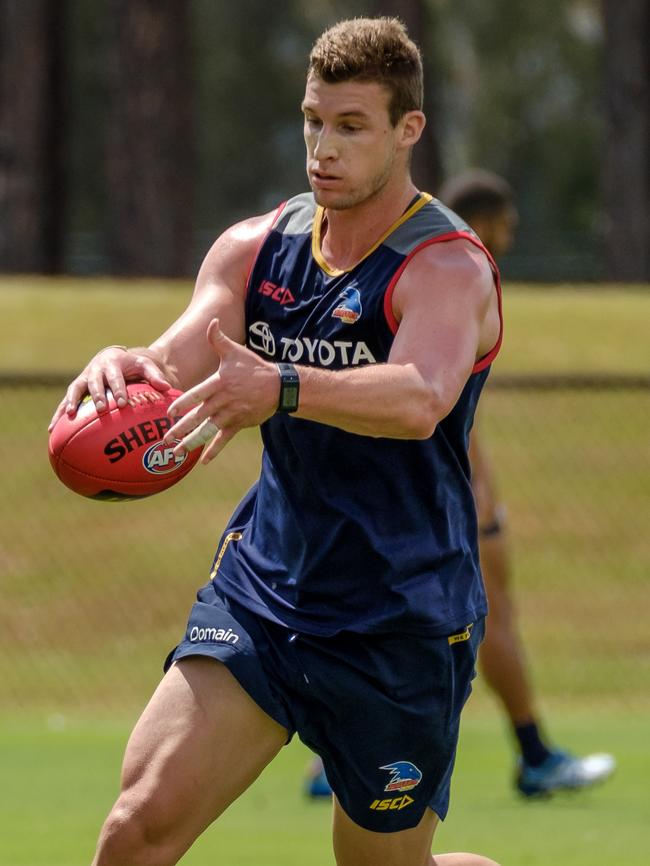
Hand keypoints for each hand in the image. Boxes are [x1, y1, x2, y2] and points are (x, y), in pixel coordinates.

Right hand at [48, 346, 171, 430]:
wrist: (116, 357)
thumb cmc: (134, 365)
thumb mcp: (146, 365)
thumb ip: (155, 375)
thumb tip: (167, 387)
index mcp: (112, 363)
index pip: (116, 377)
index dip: (118, 389)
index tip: (123, 402)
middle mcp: (95, 370)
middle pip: (94, 383)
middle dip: (98, 396)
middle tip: (101, 409)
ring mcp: (84, 379)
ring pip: (75, 390)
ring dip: (71, 403)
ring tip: (69, 418)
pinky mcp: (77, 388)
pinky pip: (66, 401)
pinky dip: (60, 413)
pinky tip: (53, 430)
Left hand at [163, 318, 278, 462]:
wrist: (278, 386)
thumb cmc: (253, 367)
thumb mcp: (235, 351)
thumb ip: (218, 339)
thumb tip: (211, 321)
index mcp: (219, 383)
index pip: (197, 395)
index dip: (183, 404)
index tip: (169, 413)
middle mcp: (223, 401)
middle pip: (199, 417)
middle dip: (181, 428)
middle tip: (165, 438)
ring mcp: (231, 414)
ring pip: (208, 431)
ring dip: (192, 443)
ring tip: (177, 452)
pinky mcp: (239, 424)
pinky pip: (223, 439)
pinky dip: (213, 450)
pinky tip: (202, 461)